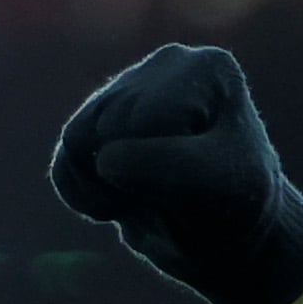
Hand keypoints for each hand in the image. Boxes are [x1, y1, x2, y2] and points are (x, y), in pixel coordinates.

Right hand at [49, 44, 302, 303]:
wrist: (232, 238)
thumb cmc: (239, 209)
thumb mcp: (226, 190)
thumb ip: (174, 168)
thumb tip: (106, 161)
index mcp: (209, 70)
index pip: (153, 120)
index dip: (167, 166)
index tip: (211, 184)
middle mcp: (165, 65)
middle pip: (113, 126)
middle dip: (138, 177)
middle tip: (183, 196)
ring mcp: (126, 91)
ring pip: (80, 141)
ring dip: (112, 189)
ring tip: (157, 197)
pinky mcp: (94, 125)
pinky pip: (63, 165)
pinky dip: (84, 196)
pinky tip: (123, 201)